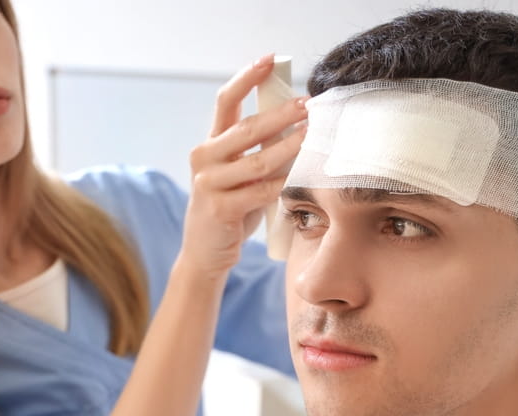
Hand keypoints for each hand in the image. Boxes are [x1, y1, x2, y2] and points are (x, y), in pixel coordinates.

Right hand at [179, 55, 308, 278]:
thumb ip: (255, 152)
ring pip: (258, 160)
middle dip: (281, 114)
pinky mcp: (219, 208)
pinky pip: (260, 191)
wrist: (205, 253)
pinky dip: (284, 183)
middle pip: (246, 128)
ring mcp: (208, 184)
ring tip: (313, 137)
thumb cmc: (229, 210)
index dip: (246, 78)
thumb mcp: (238, 176)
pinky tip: (301, 177)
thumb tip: (296, 125)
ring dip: (290, 147)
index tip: (268, 60)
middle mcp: (204, 159)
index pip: (225, 101)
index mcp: (209, 145)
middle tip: (308, 105)